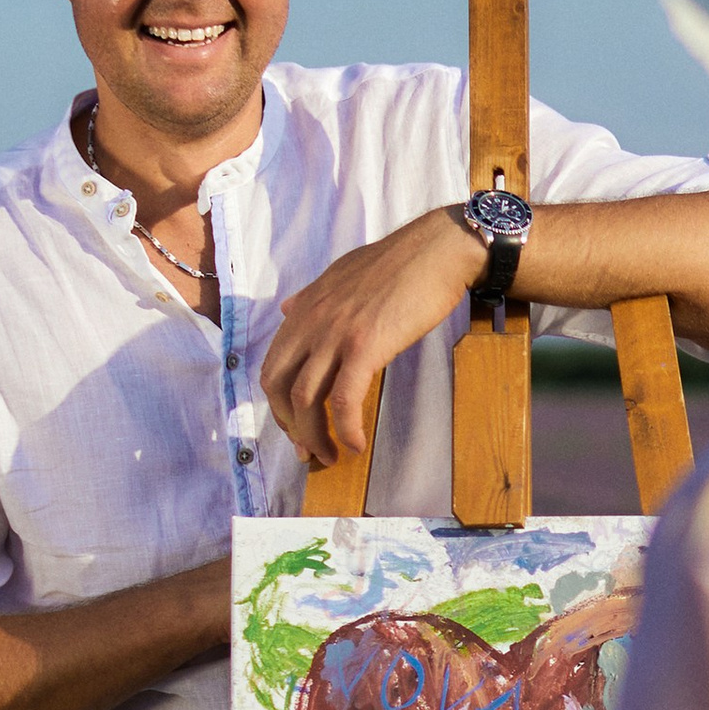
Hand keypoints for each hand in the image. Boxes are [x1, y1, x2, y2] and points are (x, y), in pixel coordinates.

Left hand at [261, 212, 482, 462]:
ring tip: (330, 457)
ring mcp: (336, 334)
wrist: (435, 252)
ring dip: (314, 437)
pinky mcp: (365, 346)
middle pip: (279, 386)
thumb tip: (287, 309)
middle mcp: (311, 322)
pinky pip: (345, 399)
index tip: (295, 426)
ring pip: (306, 399)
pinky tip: (357, 444)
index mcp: (304, 308)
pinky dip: (346, 429)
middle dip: (289, 426)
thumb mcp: (340, 274)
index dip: (279, 404)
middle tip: (308, 450)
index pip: (273, 366)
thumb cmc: (397, 263)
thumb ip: (311, 297)